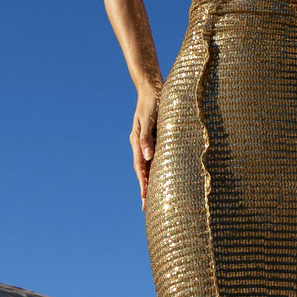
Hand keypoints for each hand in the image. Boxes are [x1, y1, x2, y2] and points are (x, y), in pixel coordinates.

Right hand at [131, 86, 160, 209]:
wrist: (152, 88)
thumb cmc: (152, 102)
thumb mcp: (150, 119)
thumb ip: (147, 137)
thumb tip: (148, 157)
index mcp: (137, 141)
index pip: (140, 167)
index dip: (143, 183)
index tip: (145, 197)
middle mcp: (140, 145)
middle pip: (142, 171)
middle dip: (144, 189)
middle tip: (146, 208)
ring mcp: (146, 143)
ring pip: (147, 167)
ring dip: (149, 182)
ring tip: (151, 199)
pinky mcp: (153, 139)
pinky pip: (153, 159)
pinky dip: (154, 171)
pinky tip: (159, 178)